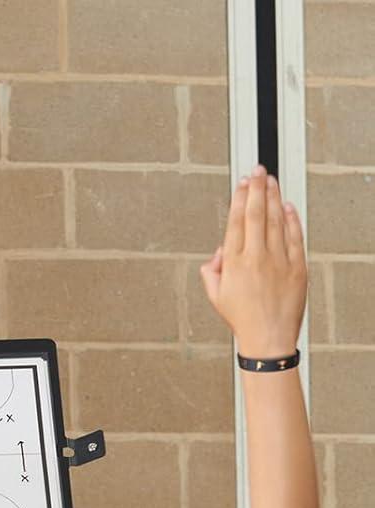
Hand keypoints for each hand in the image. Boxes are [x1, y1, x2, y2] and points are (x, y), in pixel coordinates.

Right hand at [199, 166, 305, 356]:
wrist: (268, 336)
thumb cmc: (243, 319)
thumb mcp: (216, 297)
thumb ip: (211, 272)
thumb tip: (217, 254)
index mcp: (234, 263)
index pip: (236, 222)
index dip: (239, 198)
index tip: (241, 184)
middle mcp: (256, 257)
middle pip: (256, 213)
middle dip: (257, 188)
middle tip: (257, 170)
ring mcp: (278, 259)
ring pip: (277, 219)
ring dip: (274, 197)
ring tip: (271, 180)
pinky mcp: (296, 264)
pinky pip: (295, 234)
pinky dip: (291, 217)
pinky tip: (287, 205)